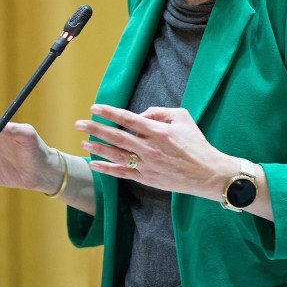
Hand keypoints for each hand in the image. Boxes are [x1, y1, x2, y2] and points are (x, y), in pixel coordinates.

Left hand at [75, 104, 236, 198]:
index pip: (128, 119)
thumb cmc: (196, 143)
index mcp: (158, 131)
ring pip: (116, 155)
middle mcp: (150, 148)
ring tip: (83, 142)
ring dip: (97, 148)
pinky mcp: (146, 178)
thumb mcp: (183, 118)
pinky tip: (94, 163)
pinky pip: (122, 173)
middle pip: (117, 136)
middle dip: (96, 129)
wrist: (208, 173)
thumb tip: (139, 115)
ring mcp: (147, 165)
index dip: (110, 112)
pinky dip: (106, 168)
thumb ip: (159, 112)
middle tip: (79, 124)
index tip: (95, 108)